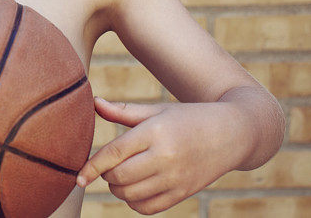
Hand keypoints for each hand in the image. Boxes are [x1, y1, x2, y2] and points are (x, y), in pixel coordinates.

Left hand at [76, 97, 244, 214]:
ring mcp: (175, 178)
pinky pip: (148, 208)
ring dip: (117, 189)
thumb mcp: (156, 110)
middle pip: (119, 177)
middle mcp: (165, 157)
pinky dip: (134, 202)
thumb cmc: (186, 118)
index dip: (92, 166)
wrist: (231, 134)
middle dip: (105, 175)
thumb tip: (94, 103)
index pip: (115, 153)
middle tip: (108, 166)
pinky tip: (135, 189)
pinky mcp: (183, 193)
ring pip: (130, 195)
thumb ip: (123, 111)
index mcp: (155, 132)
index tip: (78, 177)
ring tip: (120, 176)